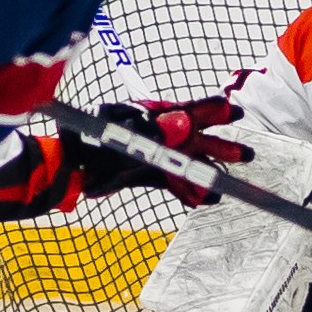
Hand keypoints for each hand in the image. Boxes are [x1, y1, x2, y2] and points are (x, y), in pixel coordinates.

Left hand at [68, 96, 250, 205]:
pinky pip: (171, 182)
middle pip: (194, 139)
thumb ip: (150, 130)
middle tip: (247, 155)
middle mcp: (155, 134)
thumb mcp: (118, 133)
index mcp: (150, 116)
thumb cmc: (87, 142)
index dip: (213, 110)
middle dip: (220, 147)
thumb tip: (184, 122)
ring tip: (231, 181)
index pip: (187, 110)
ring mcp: (151, 155)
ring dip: (209, 171)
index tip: (235, 111)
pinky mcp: (143, 174)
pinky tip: (205, 200)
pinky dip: (187, 191)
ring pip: (187, 163)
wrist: (64, 168)